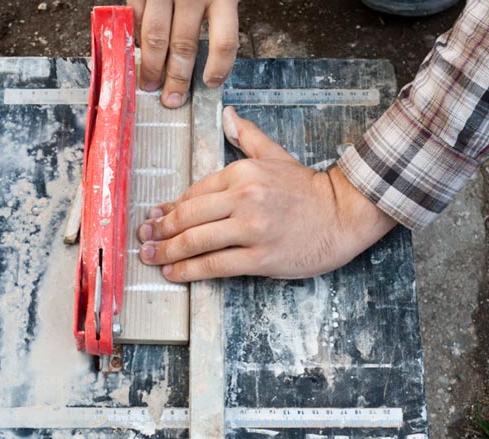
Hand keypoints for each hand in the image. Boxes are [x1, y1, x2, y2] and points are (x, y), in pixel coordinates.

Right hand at [127, 0, 238, 107]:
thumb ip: (219, 10)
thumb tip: (208, 53)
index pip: (224, 41)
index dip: (218, 68)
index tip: (211, 83)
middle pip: (185, 45)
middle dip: (177, 78)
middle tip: (172, 98)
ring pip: (156, 37)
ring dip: (152, 66)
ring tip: (150, 84)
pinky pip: (137, 15)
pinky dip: (137, 36)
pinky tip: (139, 49)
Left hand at [136, 107, 396, 281]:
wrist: (344, 215)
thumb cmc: (308, 190)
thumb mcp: (276, 156)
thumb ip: (248, 137)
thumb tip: (228, 115)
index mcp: (243, 172)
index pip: (194, 193)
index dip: (171, 208)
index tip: (156, 216)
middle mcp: (244, 198)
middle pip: (188, 217)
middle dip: (160, 230)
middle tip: (144, 238)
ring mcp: (252, 229)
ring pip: (197, 242)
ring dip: (168, 252)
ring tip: (152, 257)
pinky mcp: (260, 258)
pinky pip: (216, 266)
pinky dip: (190, 270)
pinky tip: (174, 272)